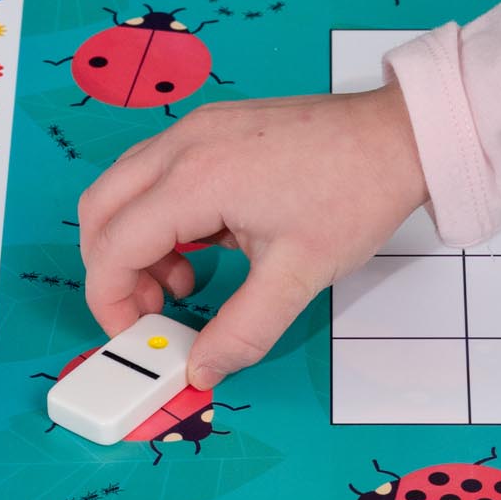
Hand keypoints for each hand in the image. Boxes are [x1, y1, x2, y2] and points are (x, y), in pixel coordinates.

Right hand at [77, 80, 429, 389]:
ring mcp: (197, 130)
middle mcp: (183, 144)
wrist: (400, 136)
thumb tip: (201, 371)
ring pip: (124, 189)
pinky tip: (204, 246)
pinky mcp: (214, 129)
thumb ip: (241, 332)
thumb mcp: (297, 277)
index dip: (112, 300)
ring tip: (184, 284)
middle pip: (100, 209)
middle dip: (111, 270)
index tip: (137, 335)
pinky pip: (157, 174)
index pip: (114, 245)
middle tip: (151, 312)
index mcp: (195, 178)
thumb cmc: (355, 192)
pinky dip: (159, 217)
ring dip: (134, 243)